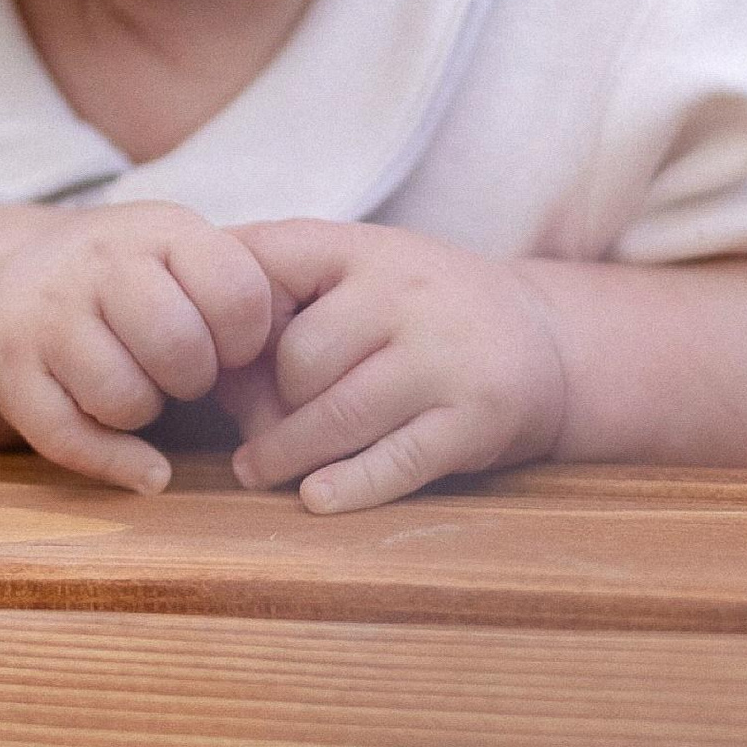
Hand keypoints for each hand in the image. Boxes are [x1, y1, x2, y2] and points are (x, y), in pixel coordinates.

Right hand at [0, 203, 275, 492]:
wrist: (25, 270)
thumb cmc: (136, 279)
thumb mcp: (185, 257)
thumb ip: (238, 300)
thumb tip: (278, 400)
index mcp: (158, 228)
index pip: (236, 292)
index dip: (246, 339)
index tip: (230, 345)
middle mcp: (96, 259)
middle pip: (177, 346)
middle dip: (194, 379)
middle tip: (184, 376)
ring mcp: (45, 309)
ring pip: (122, 396)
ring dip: (145, 412)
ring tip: (141, 391)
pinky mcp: (7, 361)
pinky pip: (70, 437)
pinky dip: (116, 463)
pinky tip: (138, 459)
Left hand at [229, 220, 569, 511]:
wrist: (548, 340)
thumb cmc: (419, 314)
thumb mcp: (359, 275)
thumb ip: (283, 297)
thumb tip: (200, 366)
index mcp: (364, 248)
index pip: (266, 263)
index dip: (221, 317)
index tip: (198, 357)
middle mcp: (407, 293)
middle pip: (298, 359)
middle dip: (263, 402)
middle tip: (245, 430)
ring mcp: (446, 357)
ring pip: (337, 415)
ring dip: (285, 454)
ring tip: (254, 470)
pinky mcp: (475, 420)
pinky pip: (395, 461)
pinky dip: (348, 486)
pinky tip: (315, 498)